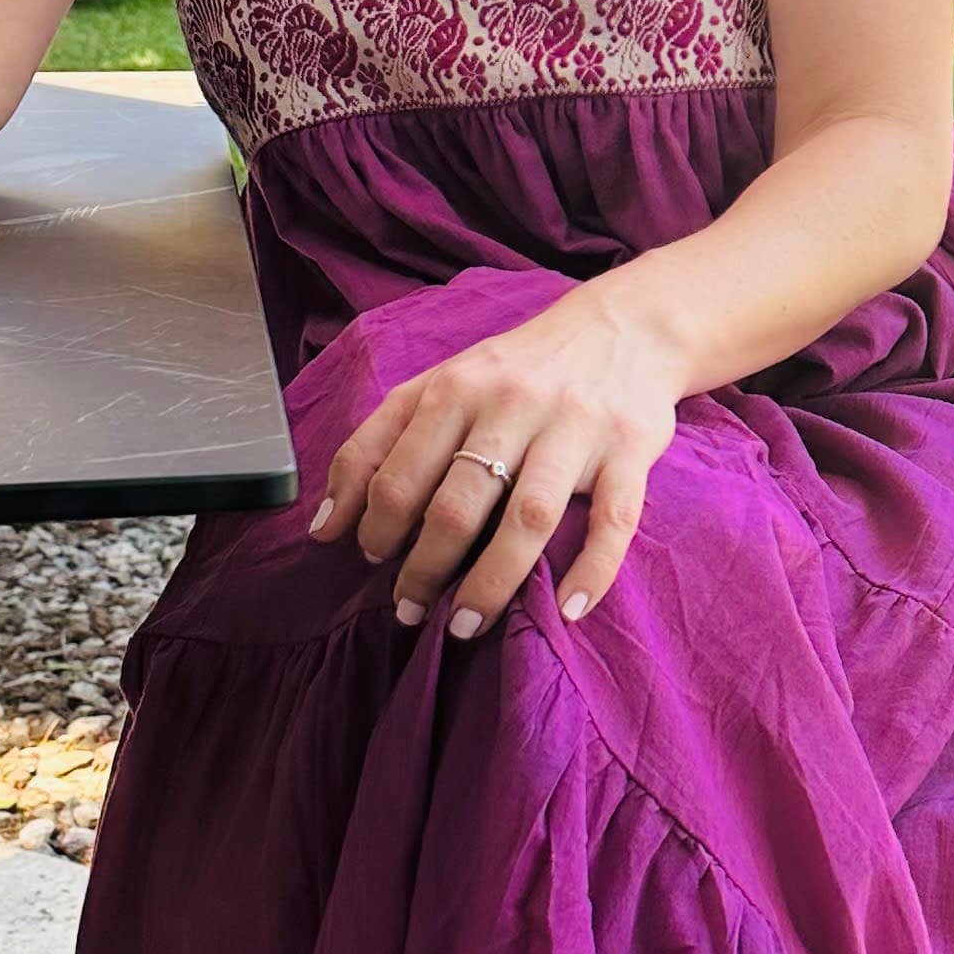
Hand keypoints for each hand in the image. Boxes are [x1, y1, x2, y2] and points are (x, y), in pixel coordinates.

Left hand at [306, 287, 677, 635]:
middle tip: (411, 610)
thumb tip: (323, 529)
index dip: (376, 530)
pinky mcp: (629, 449)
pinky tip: (569, 611)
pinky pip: (613, 521)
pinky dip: (592, 570)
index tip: (374, 562)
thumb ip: (376, 446)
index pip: (399, 476)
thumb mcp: (438, 388)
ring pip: (527, 518)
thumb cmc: (517, 370)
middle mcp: (513, 404)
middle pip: (457, 504)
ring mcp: (575, 427)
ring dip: (492, 582)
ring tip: (466, 625)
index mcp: (456, 388)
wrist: (622, 329)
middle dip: (425, 569)